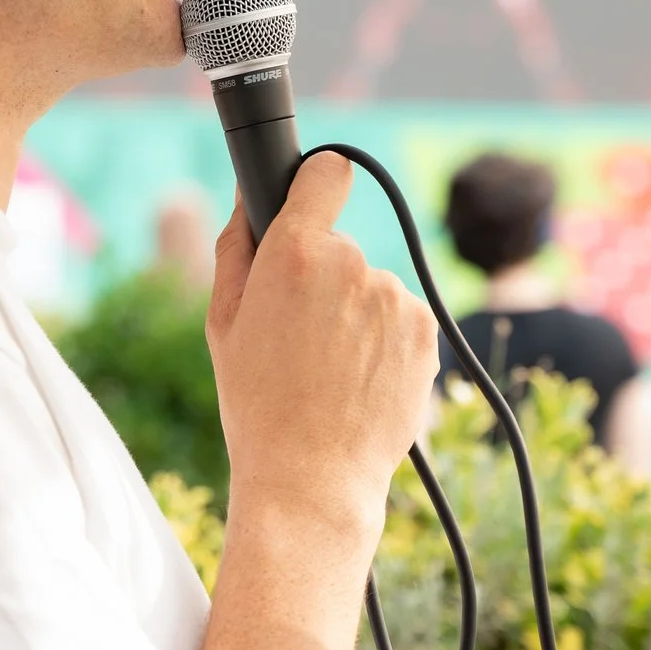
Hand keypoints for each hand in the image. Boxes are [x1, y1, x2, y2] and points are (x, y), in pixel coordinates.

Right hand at [207, 155, 440, 537]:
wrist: (312, 477)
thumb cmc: (256, 402)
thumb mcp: (223, 321)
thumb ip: (236, 245)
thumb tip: (246, 191)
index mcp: (296, 252)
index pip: (325, 172)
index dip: (315, 183)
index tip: (310, 200)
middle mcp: (353, 264)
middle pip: (339, 246)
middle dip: (320, 277)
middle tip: (295, 335)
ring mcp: (396, 299)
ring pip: (369, 288)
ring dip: (353, 315)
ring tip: (326, 370)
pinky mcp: (426, 332)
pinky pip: (399, 318)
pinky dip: (381, 341)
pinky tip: (356, 380)